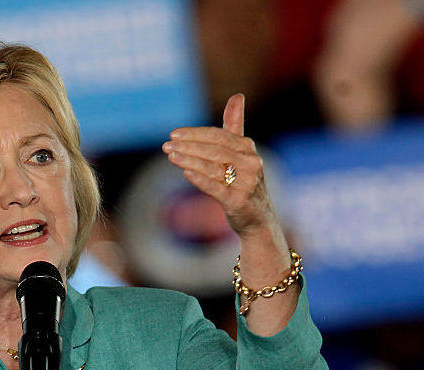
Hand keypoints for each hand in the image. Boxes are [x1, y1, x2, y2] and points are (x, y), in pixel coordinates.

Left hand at [162, 94, 277, 237]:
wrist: (257, 219)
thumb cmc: (244, 182)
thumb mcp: (241, 153)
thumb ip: (235, 125)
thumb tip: (237, 95)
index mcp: (248, 149)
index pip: (219, 136)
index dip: (195, 134)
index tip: (174, 134)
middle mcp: (250, 164)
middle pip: (215, 151)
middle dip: (189, 147)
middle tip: (166, 146)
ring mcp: (246, 183)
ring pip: (213, 168)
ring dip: (189, 161)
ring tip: (171, 156)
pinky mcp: (239, 202)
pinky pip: (217, 188)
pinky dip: (201, 180)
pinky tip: (186, 174)